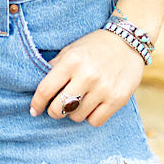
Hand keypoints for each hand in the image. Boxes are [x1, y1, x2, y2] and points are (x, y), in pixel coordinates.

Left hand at [29, 27, 146, 127]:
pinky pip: (95, 121)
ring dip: (74, 113)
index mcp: (72, 60)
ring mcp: (103, 88)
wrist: (129, 41)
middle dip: (54, 111)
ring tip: (79, 101)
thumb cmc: (95, 46)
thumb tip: (37, 88)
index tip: (34, 110)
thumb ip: (55, 67)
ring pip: (77, 117)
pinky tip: (93, 105)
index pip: (45, 90)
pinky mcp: (118, 99)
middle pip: (59, 109)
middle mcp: (87, 75)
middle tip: (57, 107)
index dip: (36, 103)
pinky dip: (91, 117)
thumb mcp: (72, 49)